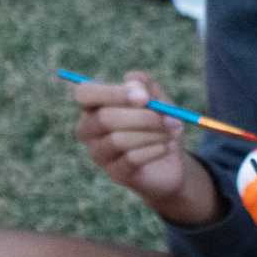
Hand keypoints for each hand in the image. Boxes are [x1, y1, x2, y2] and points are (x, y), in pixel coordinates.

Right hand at [71, 72, 218, 225]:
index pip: (84, 93)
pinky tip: (166, 146)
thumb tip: (133, 83)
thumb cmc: (157, 122)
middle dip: (141, 117)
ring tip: (172, 130)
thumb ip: (145, 84)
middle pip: (103, 119)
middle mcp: (89, 129)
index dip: (111, 93)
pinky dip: (153, 150)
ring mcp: (99, 154)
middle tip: (168, 117)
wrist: (170, 159)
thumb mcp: (156, 98)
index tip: (144, 97)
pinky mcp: (115, 173)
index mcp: (94, 105)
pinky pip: (130, 159)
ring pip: (117, 140)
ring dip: (152, 133)